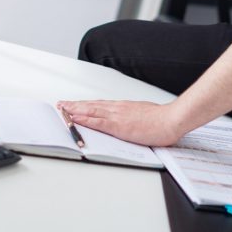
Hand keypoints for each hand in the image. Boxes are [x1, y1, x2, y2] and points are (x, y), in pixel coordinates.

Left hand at [56, 99, 184, 147]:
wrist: (171, 119)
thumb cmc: (161, 120)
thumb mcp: (142, 116)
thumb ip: (131, 118)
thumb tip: (126, 122)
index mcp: (122, 107)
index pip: (99, 105)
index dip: (84, 105)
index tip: (73, 105)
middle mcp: (117, 109)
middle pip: (91, 106)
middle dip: (74, 106)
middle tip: (61, 105)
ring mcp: (116, 116)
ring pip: (90, 111)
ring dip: (74, 110)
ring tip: (62, 109)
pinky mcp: (118, 126)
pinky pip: (97, 122)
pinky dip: (84, 120)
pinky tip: (75, 119)